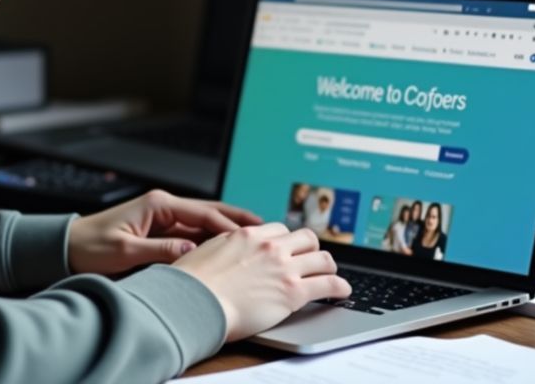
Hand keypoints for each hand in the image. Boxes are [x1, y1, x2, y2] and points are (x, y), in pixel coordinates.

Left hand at [67, 189, 261, 274]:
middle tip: (266, 229)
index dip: (229, 226)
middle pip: (210, 212)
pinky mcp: (160, 231)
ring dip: (227, 231)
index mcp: (158, 204)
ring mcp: (163, 218)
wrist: (66, 247)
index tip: (251, 236)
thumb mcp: (125, 251)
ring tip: (255, 239)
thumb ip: (160, 251)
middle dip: (238, 220)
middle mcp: (164, 207)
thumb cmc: (90, 246)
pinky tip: (227, 250)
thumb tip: (192, 252)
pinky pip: (192, 234)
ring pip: (204, 223)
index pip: (203, 213)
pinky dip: (211, 240)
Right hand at [172, 223, 351, 341]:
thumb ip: (224, 247)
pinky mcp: (293, 292)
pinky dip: (340, 287)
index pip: (279, 230)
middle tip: (312, 259)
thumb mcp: (206, 251)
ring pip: (322, 258)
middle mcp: (269, 247)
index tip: (290, 249)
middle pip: (306, 238)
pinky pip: (328, 284)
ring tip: (331, 274)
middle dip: (311, 248)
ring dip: (328, 266)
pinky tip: (342, 291)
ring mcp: (284, 268)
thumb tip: (225, 249)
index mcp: (248, 235)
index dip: (287, 241)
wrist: (194, 303)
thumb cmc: (192, 284)